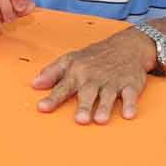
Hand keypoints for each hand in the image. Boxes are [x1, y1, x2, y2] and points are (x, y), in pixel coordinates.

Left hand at [32, 29, 154, 123]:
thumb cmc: (94, 56)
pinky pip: (131, 95)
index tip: (42, 108)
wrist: (126, 45)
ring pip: (108, 96)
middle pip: (87, 93)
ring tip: (100, 120)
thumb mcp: (70, 59)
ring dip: (105, 107)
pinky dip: (131, 104)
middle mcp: (94, 78)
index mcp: (77, 72)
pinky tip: (128, 115)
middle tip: (80, 120)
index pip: (62, 87)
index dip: (52, 98)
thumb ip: (52, 72)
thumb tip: (34, 84)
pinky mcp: (130, 84)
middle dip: (84, 106)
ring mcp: (112, 81)